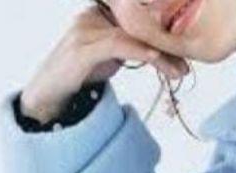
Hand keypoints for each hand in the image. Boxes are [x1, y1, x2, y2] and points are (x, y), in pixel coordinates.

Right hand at [21, 4, 188, 124]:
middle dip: (165, 45)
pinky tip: (155, 58)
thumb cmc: (78, 75)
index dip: (162, 30)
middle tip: (187, 63)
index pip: (137, 17)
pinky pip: (116, 45)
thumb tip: (161, 53)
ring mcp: (85, 30)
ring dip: (159, 54)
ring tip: (178, 70)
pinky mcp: (82, 50)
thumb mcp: (109, 58)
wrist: (48, 95)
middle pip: (137, 26)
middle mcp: (92, 16)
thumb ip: (130, 49)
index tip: (185, 48)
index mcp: (99, 13)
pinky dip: (138, 51)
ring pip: (131, 36)